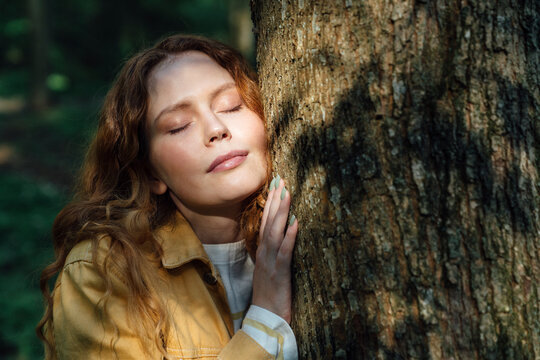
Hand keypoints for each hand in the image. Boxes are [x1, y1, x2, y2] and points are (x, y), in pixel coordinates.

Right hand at [252, 175, 297, 322]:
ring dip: (281, 212)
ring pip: (274, 232)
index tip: (276, 186)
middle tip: (281, 180)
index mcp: (262, 252)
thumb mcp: (269, 271)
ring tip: (287, 193)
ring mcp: (270, 263)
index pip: (265, 222)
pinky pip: (285, 252)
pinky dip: (289, 236)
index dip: (270, 204)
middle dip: (275, 200)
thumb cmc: (269, 296)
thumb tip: (282, 237)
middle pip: (268, 222)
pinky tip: (295, 223)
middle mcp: (264, 254)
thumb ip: (273, 254)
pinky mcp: (279, 273)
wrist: (265, 319)